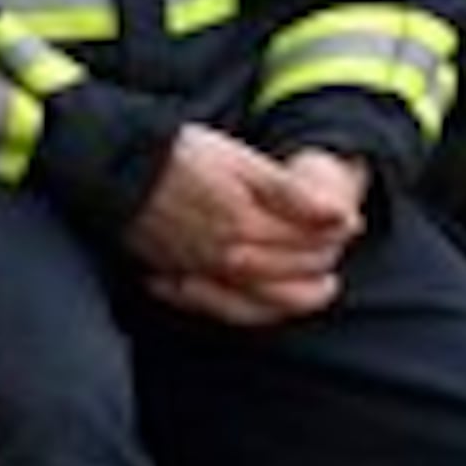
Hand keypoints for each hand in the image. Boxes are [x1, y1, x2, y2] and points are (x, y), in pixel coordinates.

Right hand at [125, 128, 366, 326]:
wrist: (116, 164)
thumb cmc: (181, 154)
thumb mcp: (242, 161)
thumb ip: (292, 194)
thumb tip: (344, 220)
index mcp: (246, 225)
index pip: (304, 244)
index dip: (331, 238)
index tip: (349, 229)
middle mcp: (225, 258)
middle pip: (285, 274)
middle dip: (317, 269)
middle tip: (336, 264)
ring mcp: (199, 271)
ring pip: (257, 300)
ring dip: (291, 300)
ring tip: (314, 293)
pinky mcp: (176, 276)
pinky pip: (220, 307)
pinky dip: (247, 311)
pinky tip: (259, 305)